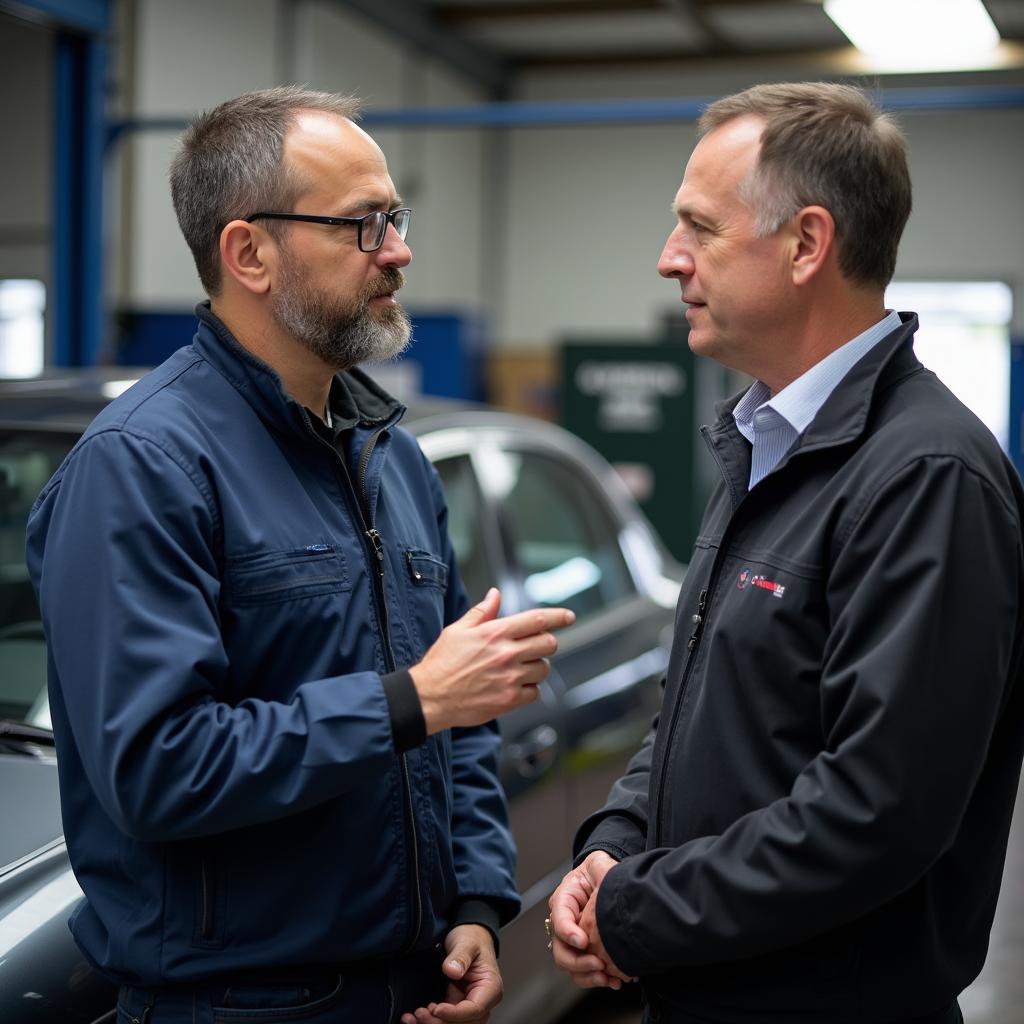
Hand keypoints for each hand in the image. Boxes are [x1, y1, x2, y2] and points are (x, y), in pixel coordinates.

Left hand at [400, 924, 501, 1023]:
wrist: (469, 937)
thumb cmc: (472, 939)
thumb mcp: (467, 942)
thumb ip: (461, 956)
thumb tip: (453, 971)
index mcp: (490, 988)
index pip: (475, 1009)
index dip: (455, 1014)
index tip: (436, 1008)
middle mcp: (482, 1002)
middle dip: (440, 1023)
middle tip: (420, 1013)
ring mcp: (468, 1007)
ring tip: (413, 1017)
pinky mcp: (455, 1006)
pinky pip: (444, 1020)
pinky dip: (430, 1020)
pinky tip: (414, 1017)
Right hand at [410, 588, 574, 733]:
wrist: (430, 697)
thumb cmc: (442, 663)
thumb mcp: (458, 630)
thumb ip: (482, 612)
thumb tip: (495, 594)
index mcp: (495, 633)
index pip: (537, 619)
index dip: (558, 616)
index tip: (569, 617)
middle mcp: (506, 654)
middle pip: (548, 643)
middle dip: (546, 642)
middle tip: (535, 646)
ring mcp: (510, 678)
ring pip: (544, 668)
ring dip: (537, 666)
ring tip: (520, 668)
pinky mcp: (509, 700)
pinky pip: (535, 692)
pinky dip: (530, 688)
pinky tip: (515, 685)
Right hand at [548, 851, 631, 988]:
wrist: (608, 885)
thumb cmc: (600, 873)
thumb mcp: (599, 864)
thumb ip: (599, 865)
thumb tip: (603, 868)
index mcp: (564, 900)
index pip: (559, 918)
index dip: (568, 932)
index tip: (583, 941)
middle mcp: (564, 923)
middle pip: (560, 949)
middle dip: (577, 961)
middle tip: (598, 963)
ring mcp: (572, 941)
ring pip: (570, 966)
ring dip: (587, 976)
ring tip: (607, 978)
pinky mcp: (585, 954)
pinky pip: (585, 973)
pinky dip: (597, 980)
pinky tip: (614, 981)